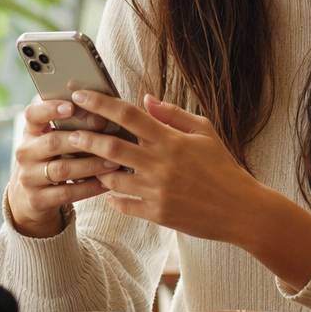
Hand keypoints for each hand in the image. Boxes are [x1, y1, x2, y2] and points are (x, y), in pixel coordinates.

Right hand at [6, 99, 119, 237]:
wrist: (30, 196)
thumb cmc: (52, 158)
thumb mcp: (53, 138)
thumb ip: (70, 124)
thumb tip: (104, 113)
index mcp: (30, 131)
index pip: (33, 114)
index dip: (50, 109)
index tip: (71, 106)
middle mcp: (25, 153)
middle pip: (53, 142)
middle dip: (83, 140)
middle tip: (109, 138)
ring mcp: (29, 177)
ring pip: (62, 169)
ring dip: (91, 165)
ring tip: (114, 162)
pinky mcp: (37, 199)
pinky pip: (67, 193)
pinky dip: (89, 188)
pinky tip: (107, 183)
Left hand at [63, 90, 264, 242]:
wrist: (241, 210)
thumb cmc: (224, 168)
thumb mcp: (204, 132)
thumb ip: (173, 114)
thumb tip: (145, 99)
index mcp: (171, 140)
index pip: (129, 115)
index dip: (100, 104)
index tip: (80, 97)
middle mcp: (160, 164)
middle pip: (110, 146)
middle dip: (85, 137)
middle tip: (69, 132)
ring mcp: (157, 191)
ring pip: (111, 177)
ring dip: (96, 169)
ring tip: (87, 163)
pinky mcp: (157, 214)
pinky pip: (123, 204)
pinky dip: (112, 196)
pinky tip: (109, 190)